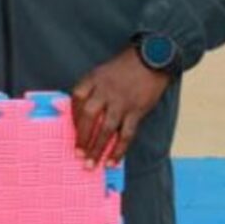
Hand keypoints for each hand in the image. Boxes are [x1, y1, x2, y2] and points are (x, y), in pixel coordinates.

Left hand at [69, 47, 171, 169]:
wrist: (152, 59)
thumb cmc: (124, 67)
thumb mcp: (101, 71)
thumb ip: (90, 89)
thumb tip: (77, 112)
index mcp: (93, 79)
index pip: (76, 100)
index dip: (73, 117)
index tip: (72, 131)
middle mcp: (105, 91)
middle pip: (88, 117)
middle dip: (82, 138)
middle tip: (77, 155)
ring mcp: (121, 102)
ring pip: (106, 129)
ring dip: (97, 149)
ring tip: (91, 164)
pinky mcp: (136, 111)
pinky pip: (126, 134)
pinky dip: (119, 150)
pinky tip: (113, 161)